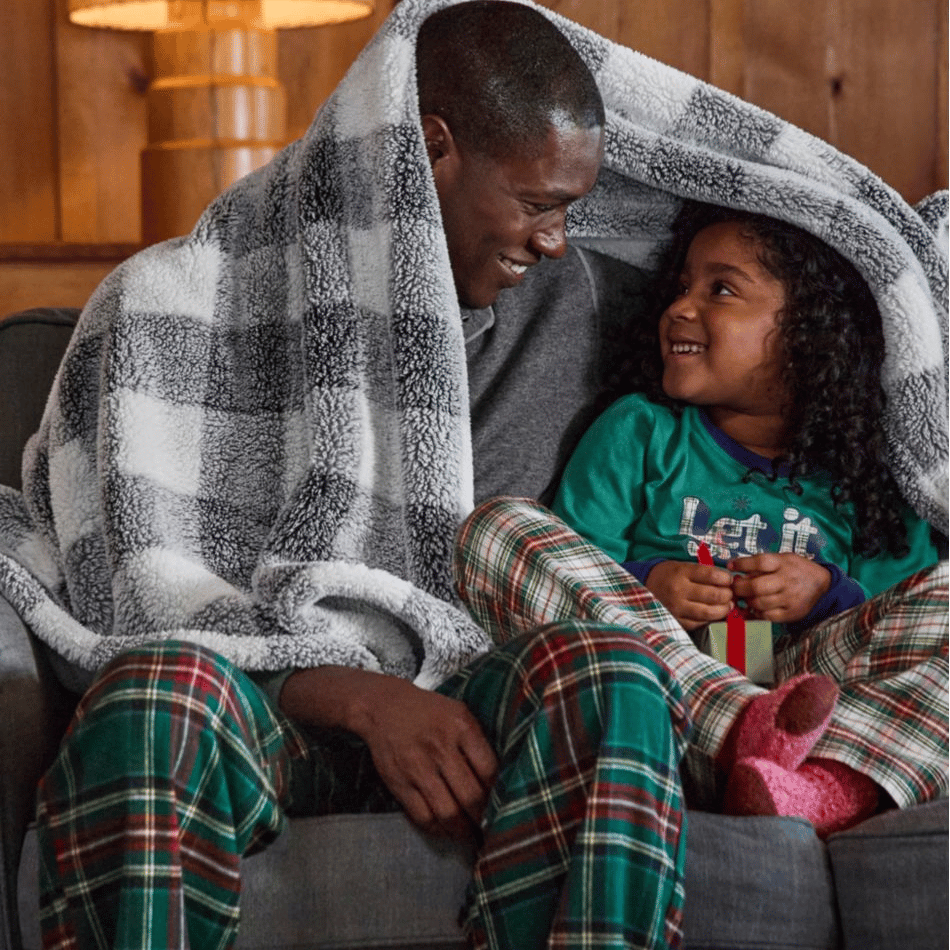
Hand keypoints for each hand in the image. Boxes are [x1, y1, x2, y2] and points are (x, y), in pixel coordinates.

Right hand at [281, 667, 497, 840]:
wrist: (382, 707)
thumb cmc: (428, 711)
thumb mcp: (459, 713)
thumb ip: (477, 741)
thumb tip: (499, 777)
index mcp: (461, 727)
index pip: (489, 770)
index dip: (499, 793)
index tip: (504, 803)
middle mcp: (440, 747)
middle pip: (471, 796)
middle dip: (484, 818)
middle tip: (492, 828)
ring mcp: (418, 768)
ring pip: (448, 813)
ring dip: (463, 830)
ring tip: (472, 835)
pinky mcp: (400, 784)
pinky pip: (423, 817)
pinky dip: (439, 829)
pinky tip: (447, 829)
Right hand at [645, 560, 733, 630]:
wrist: (641, 588)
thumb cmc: (666, 576)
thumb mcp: (681, 566)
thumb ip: (702, 572)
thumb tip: (727, 581)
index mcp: (681, 572)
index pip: (712, 575)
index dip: (726, 578)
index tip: (729, 579)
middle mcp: (679, 590)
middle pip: (715, 595)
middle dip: (728, 594)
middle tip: (730, 594)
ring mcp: (677, 608)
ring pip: (710, 612)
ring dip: (724, 609)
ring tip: (726, 605)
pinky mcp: (676, 621)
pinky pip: (700, 623)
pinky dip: (710, 619)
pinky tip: (713, 614)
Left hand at [729, 553, 831, 622]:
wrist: (822, 585)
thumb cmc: (796, 570)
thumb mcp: (782, 559)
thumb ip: (762, 565)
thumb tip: (738, 573)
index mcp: (783, 563)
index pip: (760, 562)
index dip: (742, 564)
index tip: (731, 566)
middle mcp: (787, 581)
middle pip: (757, 586)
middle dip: (740, 588)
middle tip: (734, 588)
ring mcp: (789, 598)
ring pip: (760, 603)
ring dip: (747, 601)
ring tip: (744, 597)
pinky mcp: (791, 613)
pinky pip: (767, 616)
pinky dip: (756, 613)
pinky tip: (754, 608)